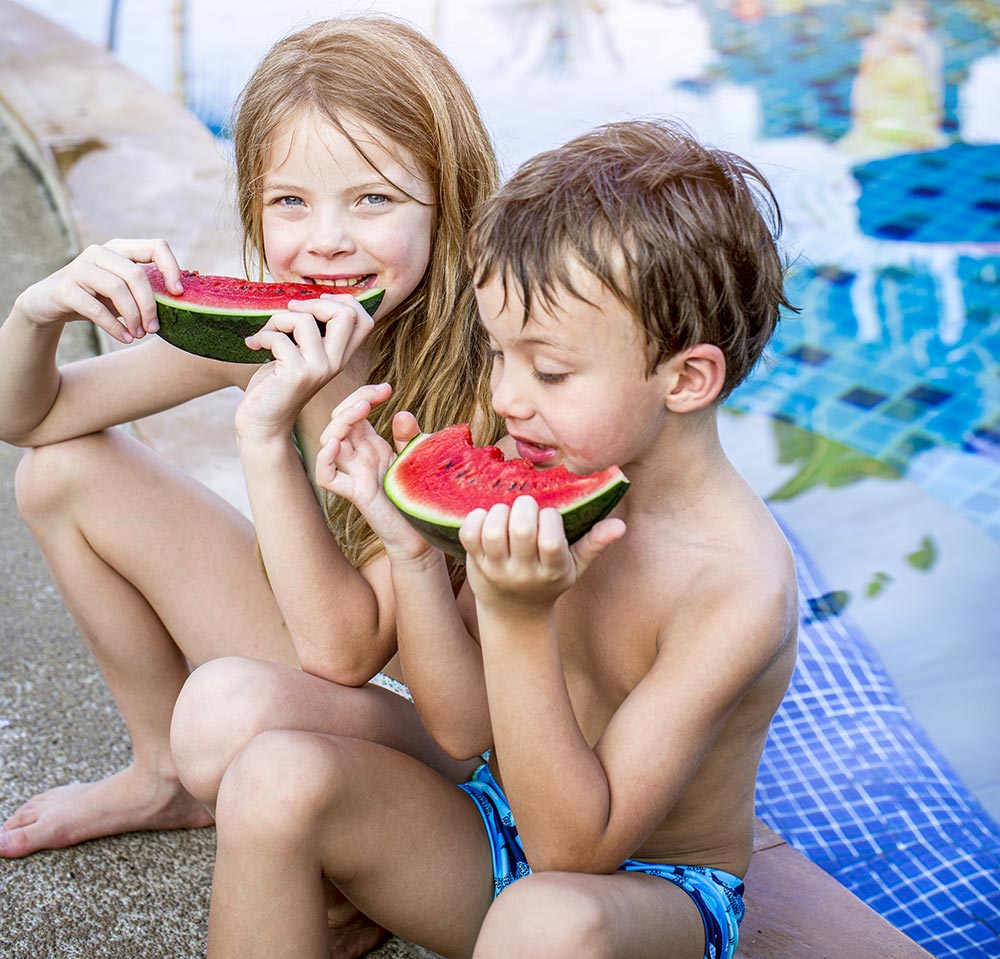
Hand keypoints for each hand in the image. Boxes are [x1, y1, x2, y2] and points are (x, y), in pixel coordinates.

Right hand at [12, 239, 180, 343]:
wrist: (49, 304)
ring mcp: (80, 267)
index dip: (172, 268)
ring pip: (117, 289)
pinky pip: (95, 308)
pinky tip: (125, 339)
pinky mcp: (65, 287)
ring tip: (139, 335)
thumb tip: (187, 292)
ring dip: (133, 317)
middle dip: (150, 306)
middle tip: (154, 329)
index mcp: (120, 248)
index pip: (156, 246)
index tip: (179, 294)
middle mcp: (100, 252)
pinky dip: (114, 327)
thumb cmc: (96, 297)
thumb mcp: (125, 291)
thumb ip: (149, 289)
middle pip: (136, 274)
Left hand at [235, 294, 373, 440]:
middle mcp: (335, 363)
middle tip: (291, 311)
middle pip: (346, 314)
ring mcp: (318, 369)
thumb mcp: (300, 353)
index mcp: (340, 356)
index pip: (364, 320)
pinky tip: (254, 346)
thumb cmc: (276, 383)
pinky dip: (261, 336)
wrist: (262, 422)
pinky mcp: (296, 374)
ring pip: (305, 321)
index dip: (343, 301)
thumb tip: (304, 299)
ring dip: (277, 320)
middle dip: (313, 302)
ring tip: (266, 334)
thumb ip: (311, 332)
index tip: (314, 304)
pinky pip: (279, 337)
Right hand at [315, 384, 431, 558]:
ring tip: (360, 412)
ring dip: (339, 423)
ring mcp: (354, 474)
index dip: (364, 394)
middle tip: (374, 397)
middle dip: (352, 402)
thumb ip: (408, 436)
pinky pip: (327, 477)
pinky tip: (336, 445)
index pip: (355, 411)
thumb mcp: (417, 457)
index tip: (387, 388)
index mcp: (370, 444)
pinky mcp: (356, 493)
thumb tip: (401, 412)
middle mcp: (358, 456)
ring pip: (328, 443)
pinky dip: (324, 461)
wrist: (422, 533)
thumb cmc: (417, 495)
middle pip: (338, 421)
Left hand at [460, 495, 625, 613]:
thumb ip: (595, 544)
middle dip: (523, 508)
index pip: (551, 541)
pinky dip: (474, 518)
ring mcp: (496, 569)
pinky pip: (469, 535)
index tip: (549, 513)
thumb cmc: (549, 580)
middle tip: (525, 504)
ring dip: (498, 511)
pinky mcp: (475, 563)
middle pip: (520, 531)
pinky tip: (486, 516)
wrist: (514, 613)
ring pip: (492, 532)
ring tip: (506, 510)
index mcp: (552, 570)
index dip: (549, 519)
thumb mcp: (576, 567)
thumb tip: (620, 525)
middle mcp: (523, 571)